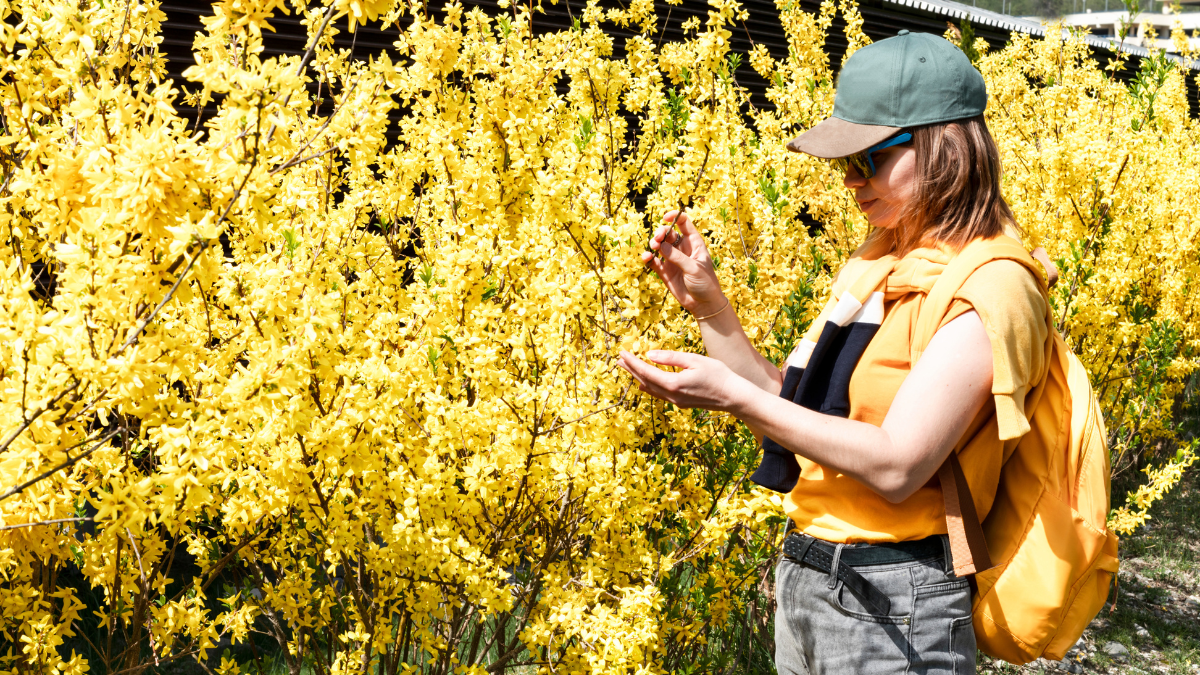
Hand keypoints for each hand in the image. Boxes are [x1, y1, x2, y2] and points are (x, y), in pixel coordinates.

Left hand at [616, 349, 748, 410]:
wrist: (734, 397)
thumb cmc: (718, 375)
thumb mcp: (695, 360)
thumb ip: (671, 357)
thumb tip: (650, 354)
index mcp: (673, 383)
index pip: (646, 371)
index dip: (632, 362)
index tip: (622, 352)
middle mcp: (671, 395)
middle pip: (645, 381)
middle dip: (631, 369)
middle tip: (618, 359)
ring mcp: (676, 401)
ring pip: (650, 389)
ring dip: (638, 377)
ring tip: (627, 368)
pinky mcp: (681, 403)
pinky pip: (659, 394)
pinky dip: (648, 386)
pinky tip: (643, 383)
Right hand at [642, 210, 725, 314]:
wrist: (703, 305)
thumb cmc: (705, 283)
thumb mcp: (694, 268)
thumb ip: (678, 257)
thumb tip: (660, 245)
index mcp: (694, 243)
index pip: (684, 223)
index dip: (675, 217)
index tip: (665, 217)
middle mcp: (682, 249)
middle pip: (668, 233)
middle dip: (661, 233)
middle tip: (657, 240)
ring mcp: (673, 260)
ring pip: (659, 246)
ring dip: (654, 244)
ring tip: (653, 249)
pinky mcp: (665, 271)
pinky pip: (654, 261)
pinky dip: (648, 258)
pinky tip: (646, 258)